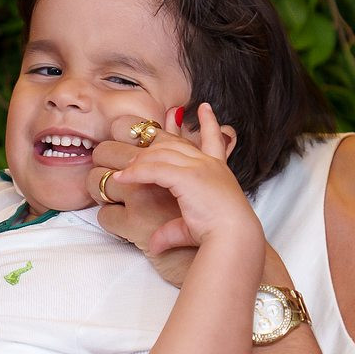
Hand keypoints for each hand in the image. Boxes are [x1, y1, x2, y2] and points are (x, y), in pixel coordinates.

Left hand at [95, 103, 259, 258]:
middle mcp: (208, 164)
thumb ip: (172, 230)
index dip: (208, 123)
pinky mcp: (187, 176)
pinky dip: (135, 174)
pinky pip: (153, 169)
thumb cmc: (220, 236)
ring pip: (159, 154)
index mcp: (218, 171)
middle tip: (136, 134)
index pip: (213, 140)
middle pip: (175, 143)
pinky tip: (120, 179)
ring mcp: (198, 167)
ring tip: (120, 168)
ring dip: (138, 161)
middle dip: (155, 136)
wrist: (234, 238)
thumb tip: (154, 245)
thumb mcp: (194, 226)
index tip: (204, 107)